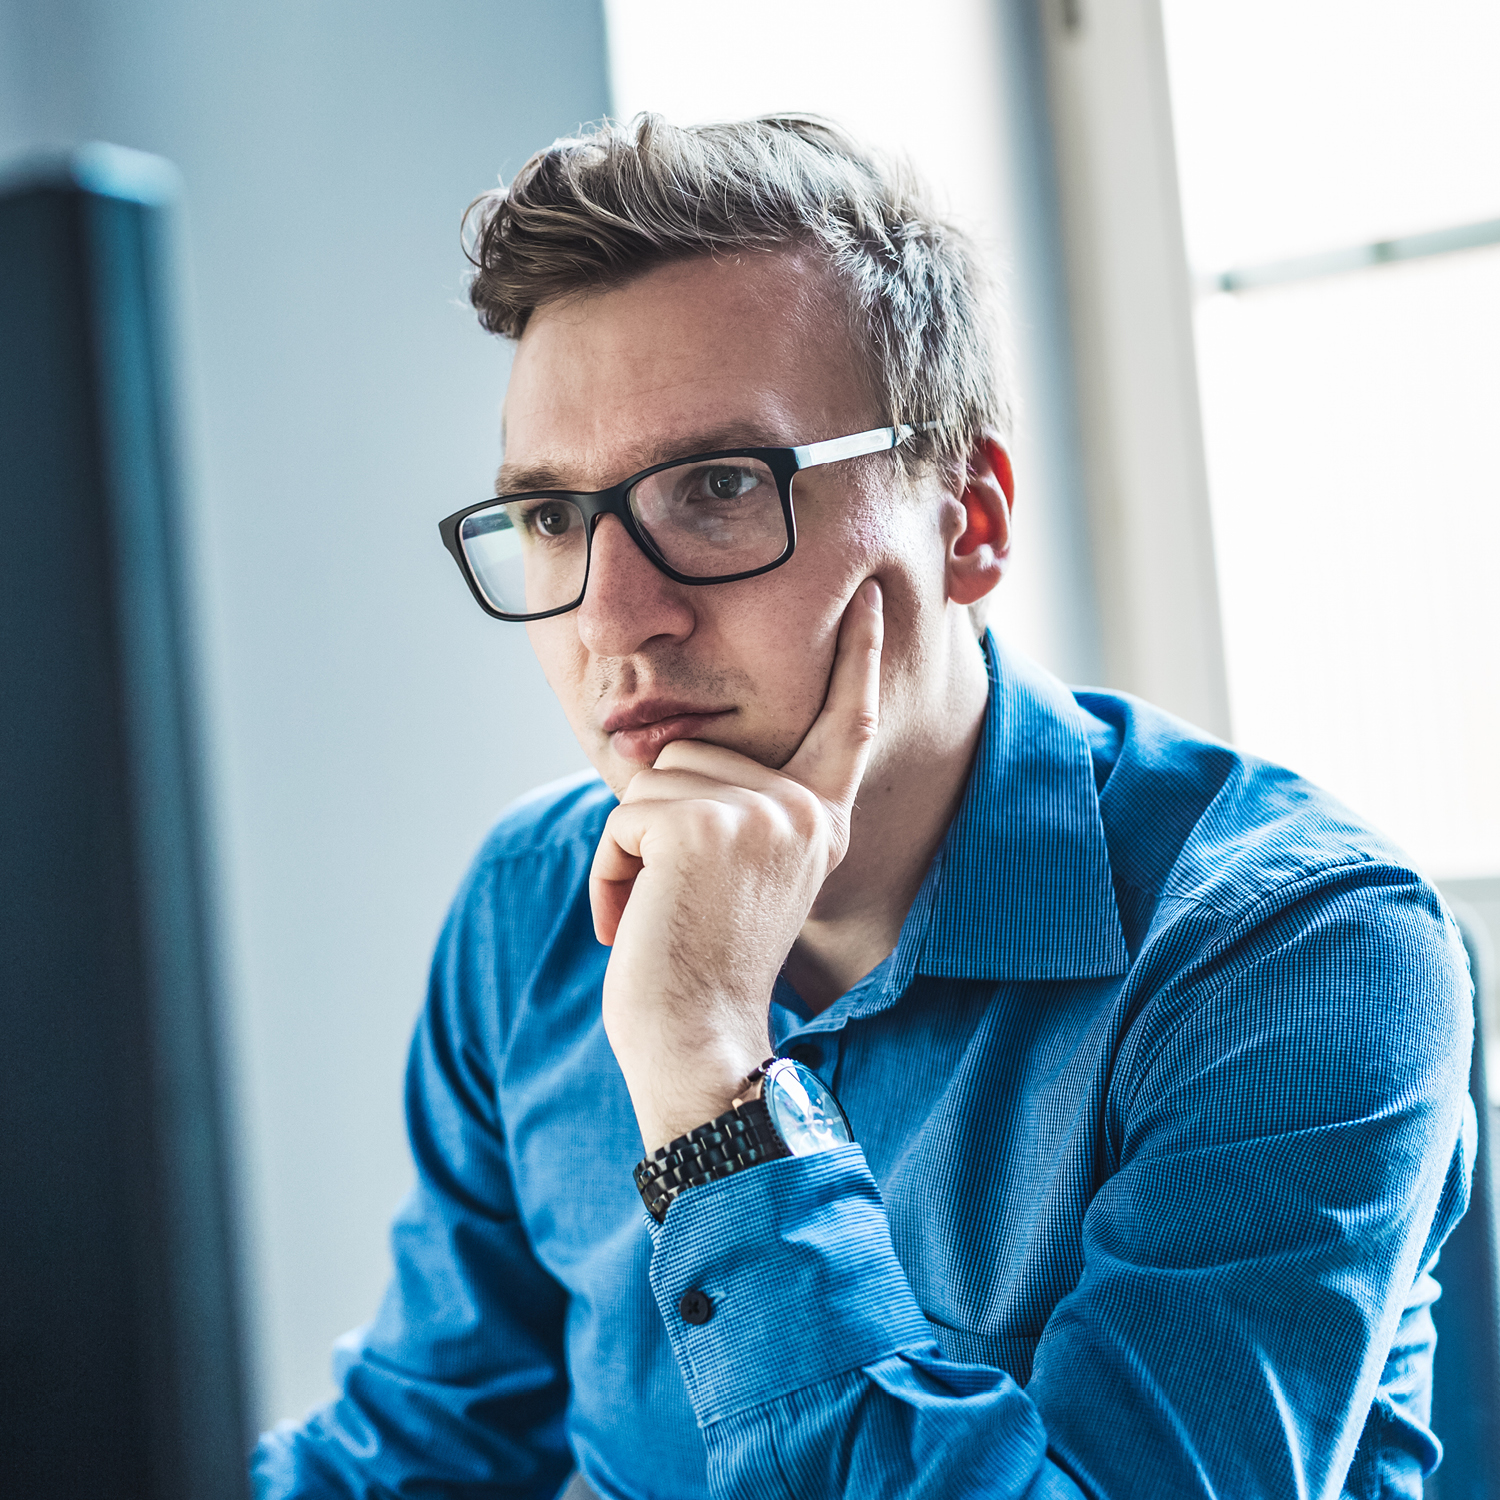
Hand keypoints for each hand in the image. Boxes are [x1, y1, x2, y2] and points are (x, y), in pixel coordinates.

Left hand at [591, 579, 883, 1151]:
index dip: (859, 659)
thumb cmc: (704, 972)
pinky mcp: (703, 827)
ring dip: (632, 851)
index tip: (870, 601)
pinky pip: (622, 817)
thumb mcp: (738, 878)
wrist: (699, 1043)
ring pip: (652, 781)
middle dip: (660, 828)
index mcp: (820, 822)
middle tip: (682, 907)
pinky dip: (609, 873)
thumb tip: (666, 753)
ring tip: (664, 915)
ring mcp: (759, 814)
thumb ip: (734, 814)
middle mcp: (803, 810)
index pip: (847, 724)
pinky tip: (635, 925)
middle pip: (694, 755)